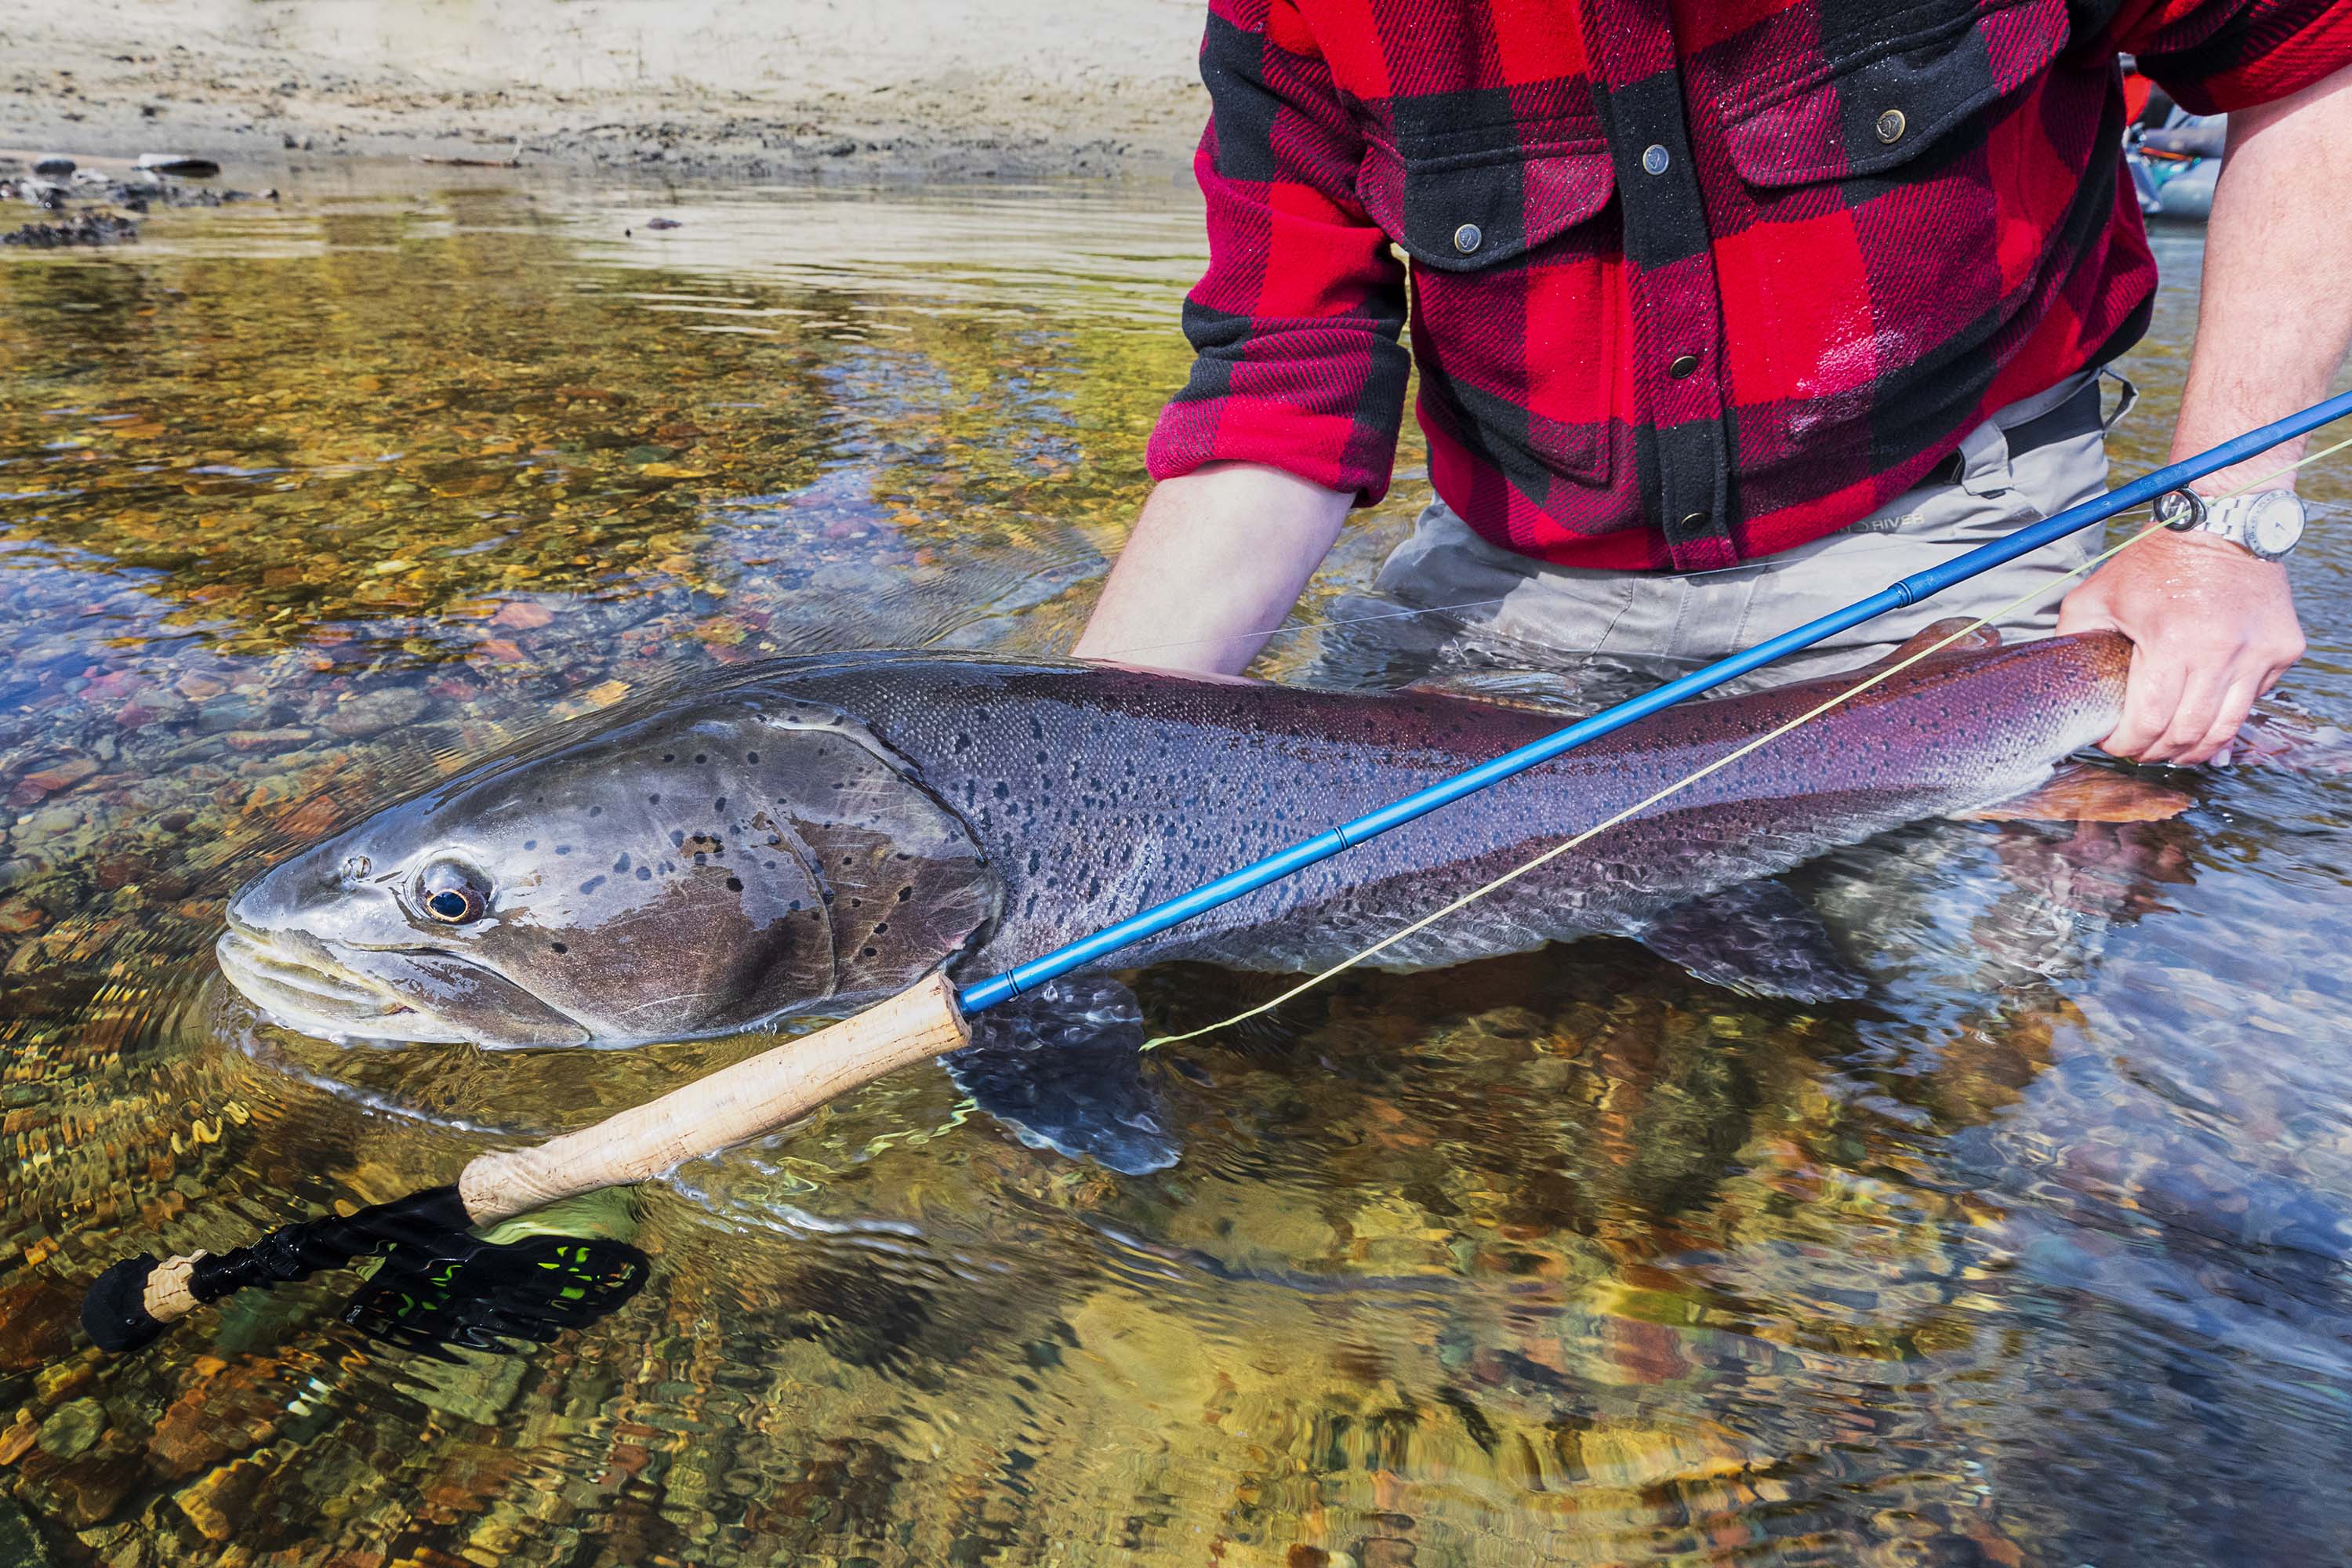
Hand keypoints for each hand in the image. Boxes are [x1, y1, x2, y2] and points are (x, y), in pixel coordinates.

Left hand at [2055, 525, 2303, 765]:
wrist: (2222, 525)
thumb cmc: (2155, 561)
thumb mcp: (2098, 595)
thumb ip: (2073, 638)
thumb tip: (2060, 680)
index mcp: (2173, 641)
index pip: (2150, 720)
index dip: (2127, 743)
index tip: (2114, 743)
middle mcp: (2223, 652)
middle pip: (2188, 733)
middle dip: (2156, 752)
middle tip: (2139, 751)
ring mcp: (2260, 653)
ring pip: (2226, 729)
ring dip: (2194, 748)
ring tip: (2171, 749)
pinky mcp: (2284, 650)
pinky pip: (2252, 701)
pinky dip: (2226, 715)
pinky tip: (2203, 716)